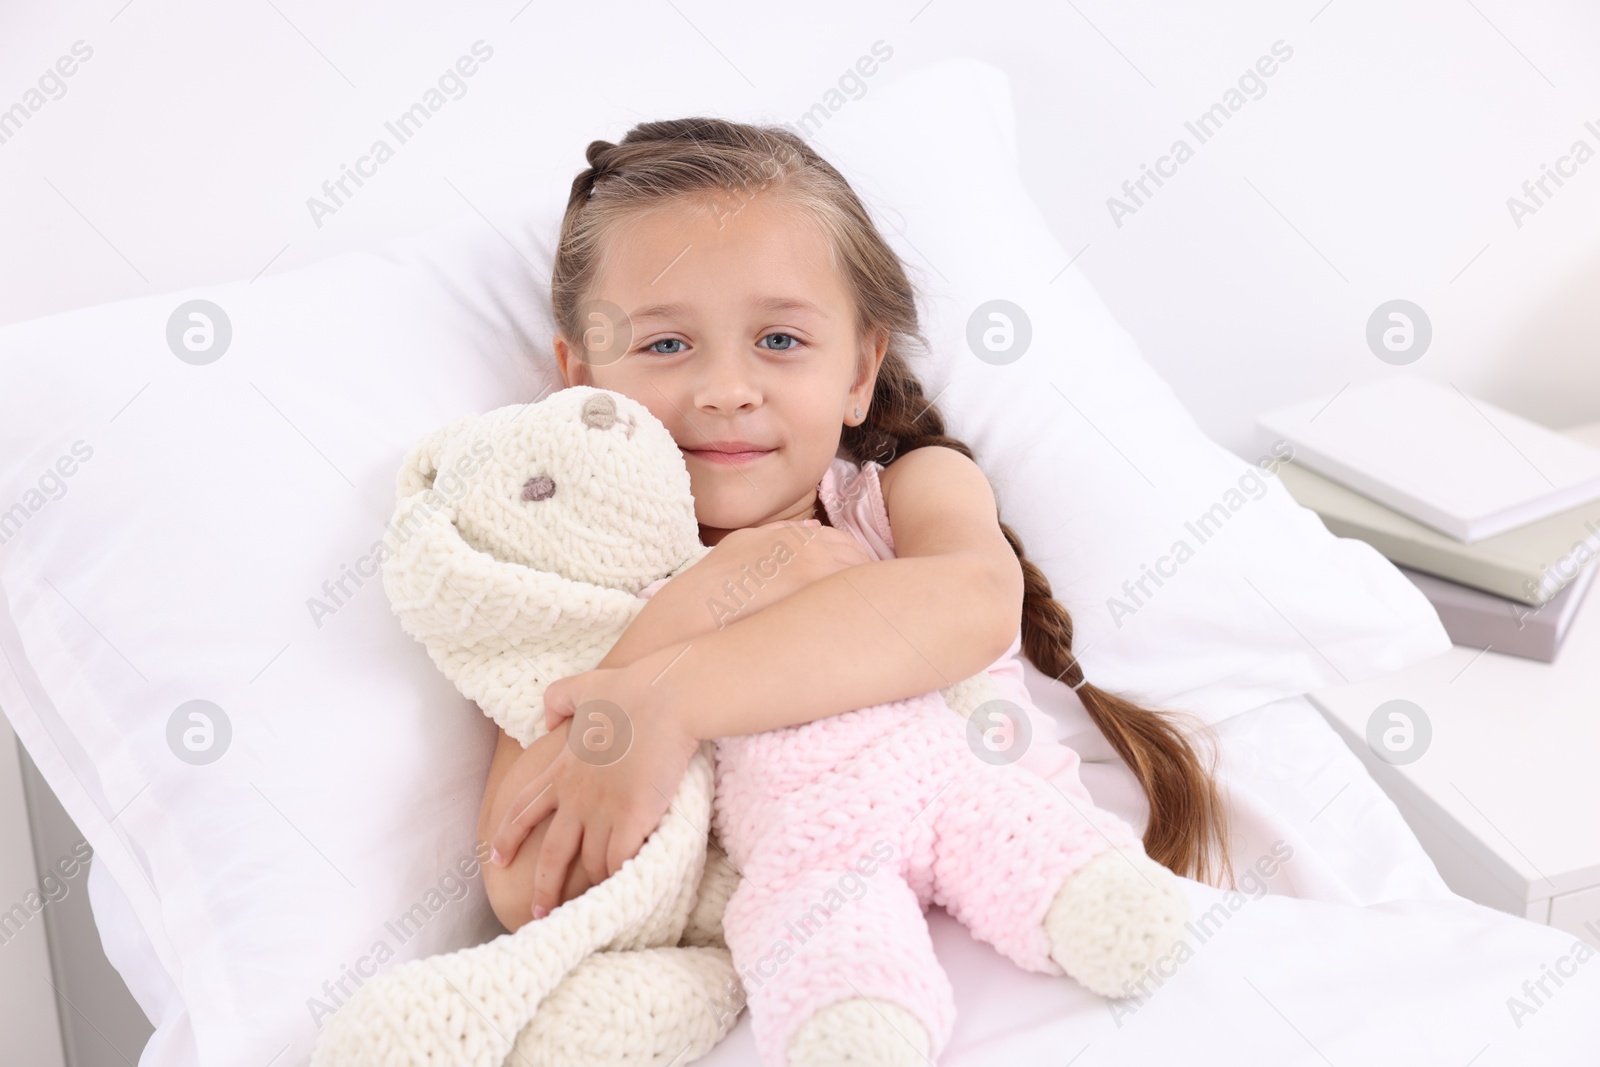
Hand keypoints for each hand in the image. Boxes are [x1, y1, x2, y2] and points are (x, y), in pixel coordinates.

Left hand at [486, 661, 701, 921]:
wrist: (666, 698)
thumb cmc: (630, 689)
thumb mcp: (583, 687)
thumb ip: (558, 700)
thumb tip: (548, 719)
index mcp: (563, 769)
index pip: (524, 809)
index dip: (509, 836)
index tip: (498, 858)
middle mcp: (578, 797)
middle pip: (552, 853)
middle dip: (543, 887)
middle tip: (537, 913)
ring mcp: (605, 810)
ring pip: (591, 863)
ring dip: (593, 884)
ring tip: (598, 902)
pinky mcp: (634, 819)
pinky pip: (620, 863)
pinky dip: (620, 880)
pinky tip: (624, 892)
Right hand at [695, 520, 873, 624]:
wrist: (698, 605)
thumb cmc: (715, 580)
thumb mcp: (744, 541)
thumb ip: (780, 532)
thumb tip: (813, 528)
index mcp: (795, 535)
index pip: (845, 543)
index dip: (856, 562)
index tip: (858, 579)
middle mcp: (810, 548)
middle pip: (859, 560)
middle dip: (868, 579)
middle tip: (872, 603)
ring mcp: (813, 570)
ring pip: (861, 579)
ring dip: (867, 596)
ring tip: (870, 618)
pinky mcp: (813, 596)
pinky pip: (852, 599)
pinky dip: (860, 609)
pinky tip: (860, 626)